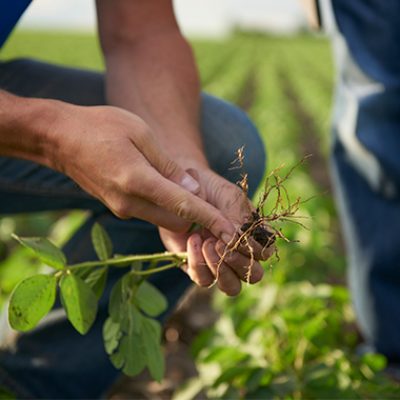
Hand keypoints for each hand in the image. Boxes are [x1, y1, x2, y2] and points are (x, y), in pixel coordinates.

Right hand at [46, 103, 235, 239]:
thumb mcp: (140, 133)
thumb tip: (193, 192)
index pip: (184, 207)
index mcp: (137, 181)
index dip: (211, 220)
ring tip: (189, 189)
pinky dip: (165, 207)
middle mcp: (129, 203)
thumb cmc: (101, 126)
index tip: (232, 233)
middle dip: (198, 217)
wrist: (60, 138)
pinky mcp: (118, 208)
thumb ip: (168, 166)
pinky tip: (166, 187)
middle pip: (177, 222)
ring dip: (181, 212)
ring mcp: (122, 209)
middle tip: (210, 199)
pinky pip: (150, 214)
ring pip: (164, 221)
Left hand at [159, 168, 274, 295]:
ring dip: (220, 268)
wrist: (180, 187)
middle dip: (238, 263)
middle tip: (220, 243)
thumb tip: (236, 240)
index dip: (253, 248)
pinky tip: (192, 240)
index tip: (235, 232)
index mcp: (254, 235)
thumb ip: (237, 216)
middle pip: (253, 275)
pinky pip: (203, 280)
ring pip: (231, 287)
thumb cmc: (210, 189)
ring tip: (206, 242)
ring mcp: (219, 262)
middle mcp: (240, 252)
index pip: (265, 253)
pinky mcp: (198, 267)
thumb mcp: (228, 196)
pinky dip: (198, 264)